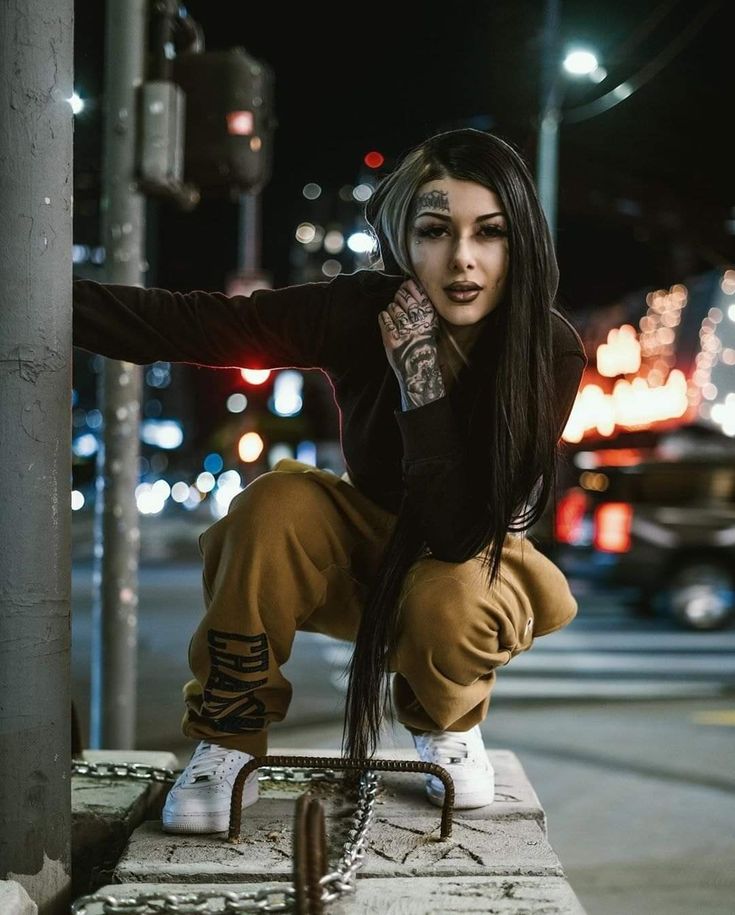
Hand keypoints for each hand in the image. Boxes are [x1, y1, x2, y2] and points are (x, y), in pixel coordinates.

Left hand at [378, 279, 445, 408]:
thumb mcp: (431, 326)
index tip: (405, 286)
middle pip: (404, 298)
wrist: (418, 369)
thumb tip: (411, 285)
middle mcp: (417, 323)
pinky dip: (384, 317)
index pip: (418, 294)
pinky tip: (386, 320)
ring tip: (394, 314)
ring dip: (391, 309)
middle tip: (398, 298)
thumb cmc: (424, 346)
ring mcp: (404, 331)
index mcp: (429, 318)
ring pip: (393, 308)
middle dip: (399, 296)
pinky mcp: (391, 338)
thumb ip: (424, 308)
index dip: (409, 287)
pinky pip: (384, 319)